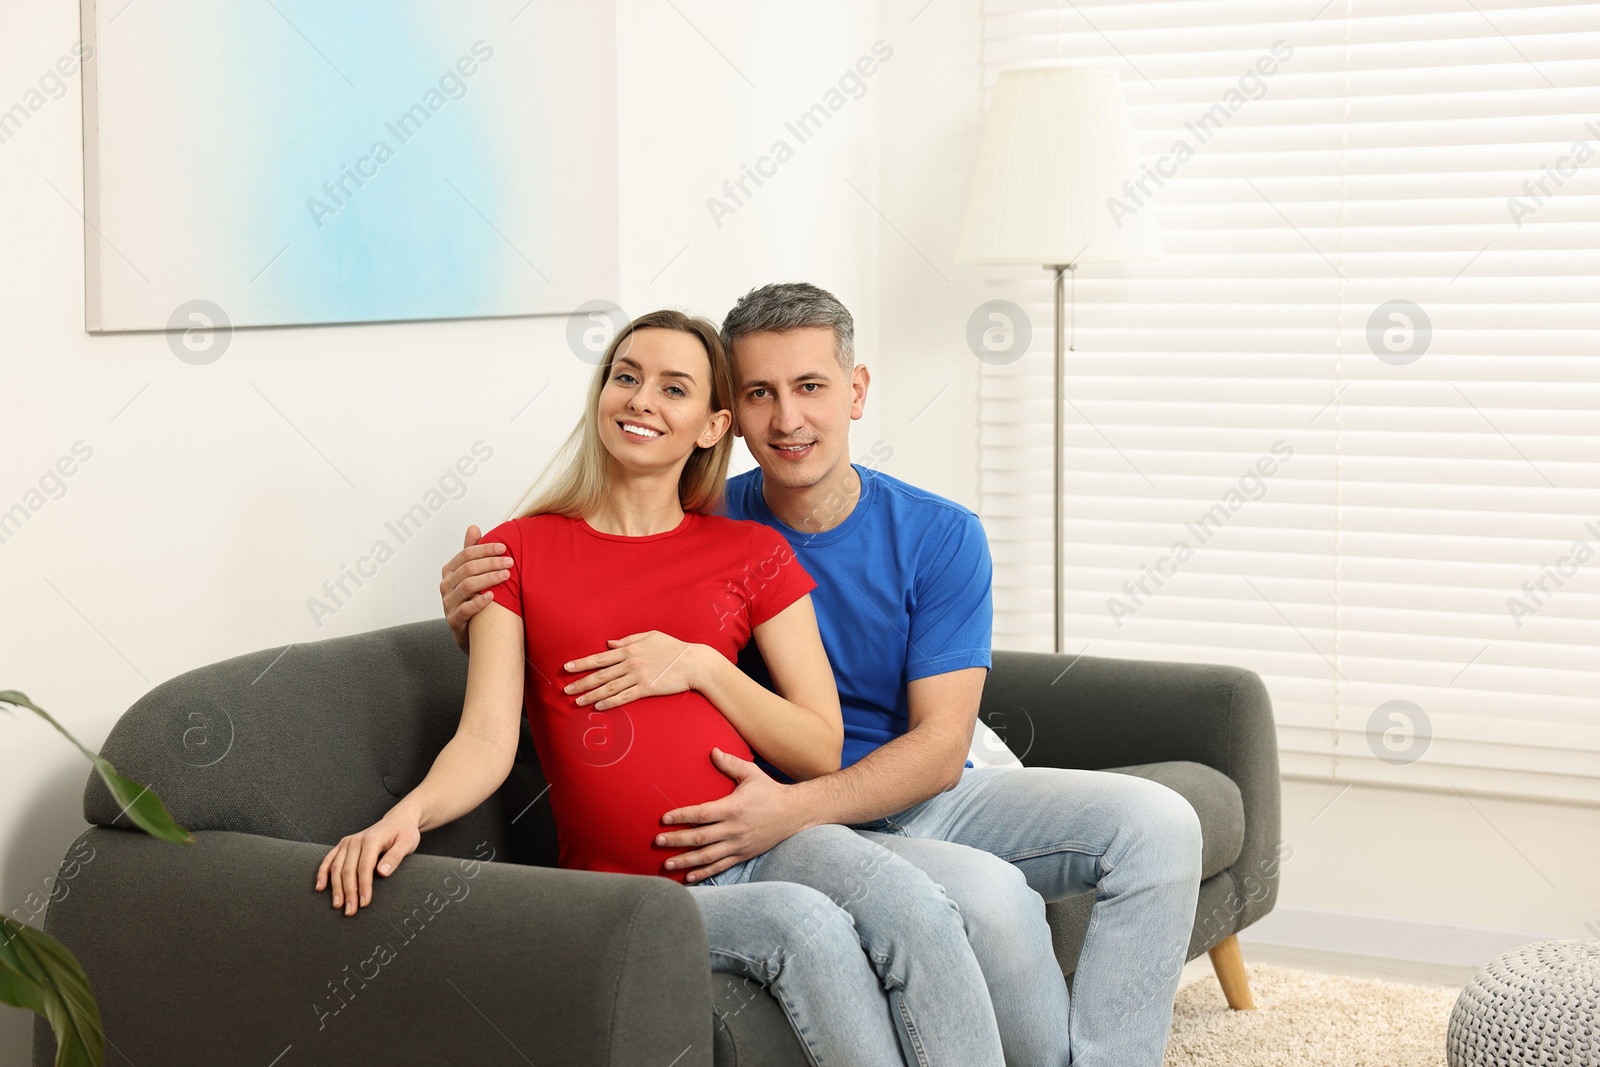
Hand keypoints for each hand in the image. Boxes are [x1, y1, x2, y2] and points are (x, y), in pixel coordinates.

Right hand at [314, 807, 420, 916]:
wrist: (398, 820)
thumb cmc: (404, 833)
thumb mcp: (407, 843)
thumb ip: (395, 857)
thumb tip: (382, 872)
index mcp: (372, 840)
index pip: (365, 868)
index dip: (364, 887)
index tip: (364, 903)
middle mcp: (356, 840)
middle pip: (348, 870)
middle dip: (349, 893)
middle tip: (350, 911)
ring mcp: (348, 842)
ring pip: (336, 867)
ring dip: (335, 888)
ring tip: (338, 905)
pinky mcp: (343, 845)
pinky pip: (329, 859)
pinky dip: (322, 873)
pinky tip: (320, 887)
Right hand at [440, 524, 513, 652]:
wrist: (471, 634)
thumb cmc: (472, 599)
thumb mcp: (471, 575)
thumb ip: (471, 552)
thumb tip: (473, 527)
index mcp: (450, 571)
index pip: (466, 554)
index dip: (485, 549)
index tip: (504, 548)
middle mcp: (446, 586)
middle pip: (468, 568)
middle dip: (491, 563)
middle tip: (510, 562)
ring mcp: (448, 604)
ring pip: (467, 586)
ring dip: (488, 579)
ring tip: (506, 576)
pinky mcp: (454, 621)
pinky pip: (465, 610)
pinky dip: (479, 602)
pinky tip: (493, 596)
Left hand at [563, 632, 703, 709]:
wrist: (693, 662)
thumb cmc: (673, 648)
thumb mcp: (650, 636)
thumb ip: (628, 640)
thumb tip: (609, 643)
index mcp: (629, 649)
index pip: (600, 657)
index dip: (582, 663)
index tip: (567, 668)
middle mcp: (630, 663)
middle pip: (600, 674)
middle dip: (581, 682)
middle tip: (566, 690)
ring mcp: (638, 677)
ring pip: (609, 688)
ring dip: (591, 695)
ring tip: (577, 701)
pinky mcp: (647, 689)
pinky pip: (625, 697)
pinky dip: (610, 702)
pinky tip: (598, 706)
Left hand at [654, 748, 804, 882]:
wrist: (793, 814)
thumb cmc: (770, 791)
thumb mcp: (752, 773)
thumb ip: (731, 763)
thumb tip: (712, 751)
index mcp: (734, 808)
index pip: (702, 813)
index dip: (682, 816)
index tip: (664, 819)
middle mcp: (734, 829)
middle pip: (700, 837)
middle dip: (677, 840)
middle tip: (657, 842)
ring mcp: (738, 844)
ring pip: (708, 856)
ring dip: (686, 861)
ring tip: (666, 864)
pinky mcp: (743, 855)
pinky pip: (720, 866)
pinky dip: (703, 873)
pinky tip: (688, 877)